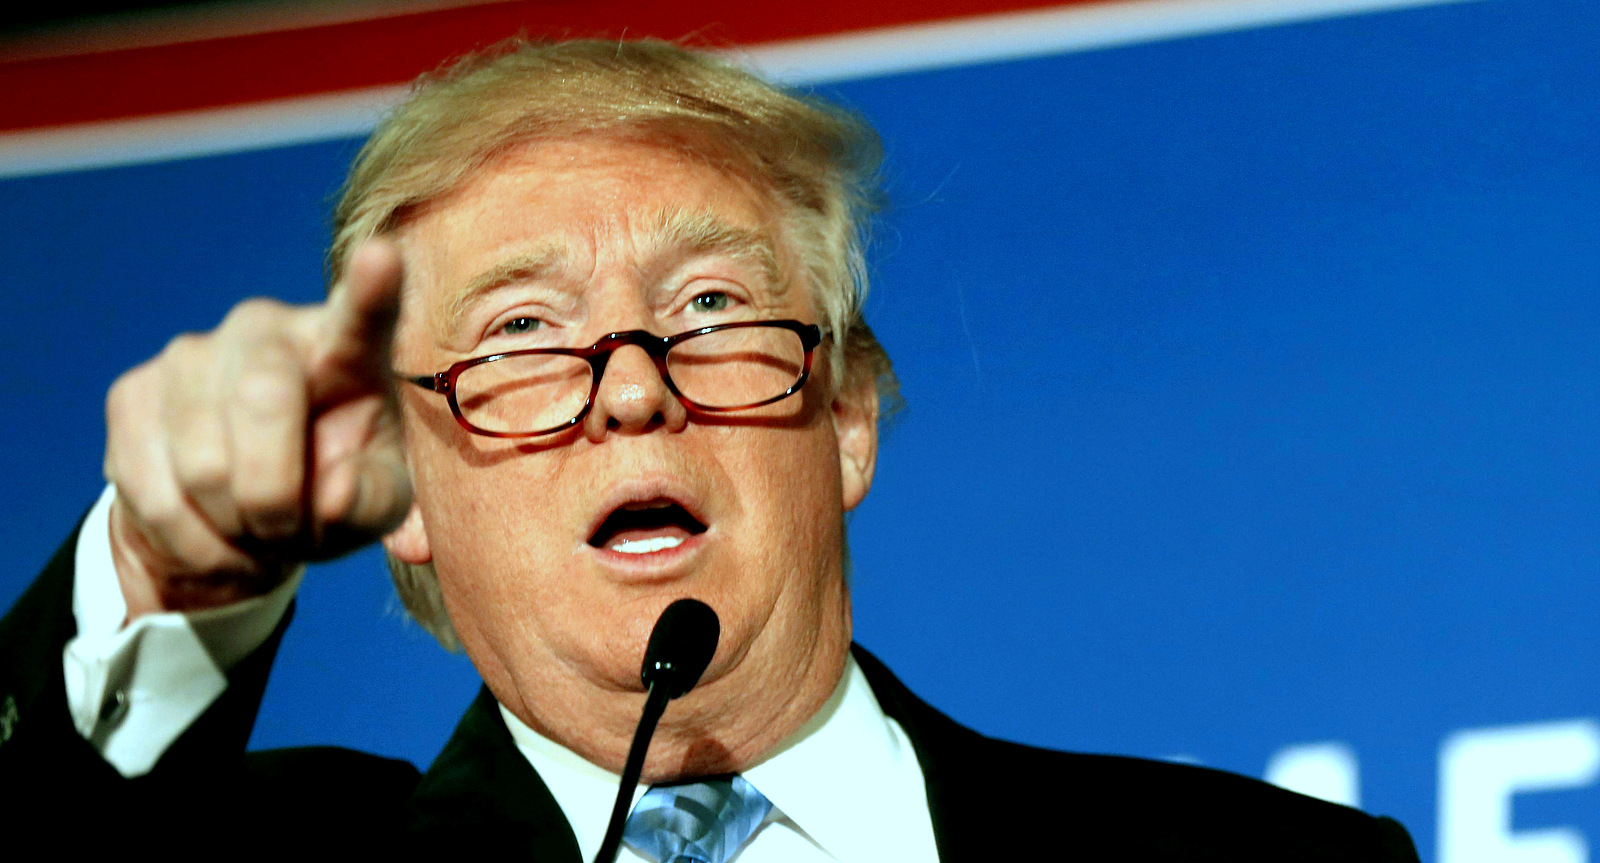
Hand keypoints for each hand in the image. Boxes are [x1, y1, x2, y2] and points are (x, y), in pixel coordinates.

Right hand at [103, 241, 411, 618]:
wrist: (243, 516)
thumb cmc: (330, 495)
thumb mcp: (373, 507)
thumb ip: (371, 500)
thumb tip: (331, 492)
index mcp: (346, 349)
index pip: (361, 316)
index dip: (371, 290)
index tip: (383, 258)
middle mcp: (266, 330)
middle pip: (264, 403)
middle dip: (278, 499)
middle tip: (289, 532)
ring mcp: (192, 353)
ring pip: (204, 466)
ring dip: (234, 528)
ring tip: (254, 532)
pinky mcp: (132, 392)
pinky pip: (153, 492)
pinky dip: (191, 543)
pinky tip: (213, 538)